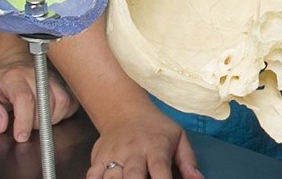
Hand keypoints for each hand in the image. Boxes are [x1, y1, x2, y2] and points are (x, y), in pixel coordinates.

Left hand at [0, 58, 79, 142]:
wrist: (18, 65)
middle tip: (25, 122)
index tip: (20, 136)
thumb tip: (0, 124)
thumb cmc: (2, 82)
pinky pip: (70, 105)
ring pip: (60, 106)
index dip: (24, 121)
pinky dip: (61, 114)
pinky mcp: (65, 84)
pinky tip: (49, 112)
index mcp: (14, 77)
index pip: (24, 98)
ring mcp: (54, 79)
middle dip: (35, 123)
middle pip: (44, 106)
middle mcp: (37, 75)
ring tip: (36, 117)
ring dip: (49, 119)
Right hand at [82, 106, 200, 178]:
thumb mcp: (178, 137)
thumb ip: (188, 161)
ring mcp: (114, 155)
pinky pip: (92, 175)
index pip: (160, 169)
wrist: (124, 110)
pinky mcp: (98, 158)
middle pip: (133, 176)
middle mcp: (133, 152)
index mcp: (155, 147)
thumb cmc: (155, 128)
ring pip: (111, 178)